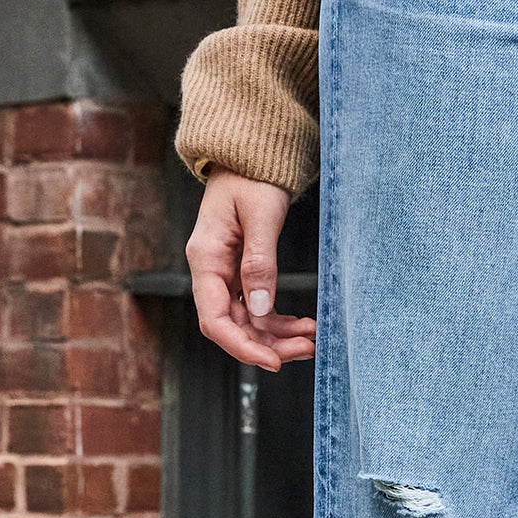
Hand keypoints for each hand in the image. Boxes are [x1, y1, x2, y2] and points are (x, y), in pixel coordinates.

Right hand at [185, 169, 316, 369]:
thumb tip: (260, 310)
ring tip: (312, 339)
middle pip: (233, 327)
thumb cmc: (252, 177)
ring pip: (247, 323)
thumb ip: (260, 263)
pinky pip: (257, 309)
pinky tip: (304, 325)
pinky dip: (280, 322)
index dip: (243, 347)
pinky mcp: (240, 274)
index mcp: (206, 258)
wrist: (250, 156)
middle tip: (306, 350)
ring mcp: (225, 274)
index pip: (214, 320)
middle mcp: (210, 271)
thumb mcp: (261, 217)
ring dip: (278, 337)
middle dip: (268, 346)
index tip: (274, 362)